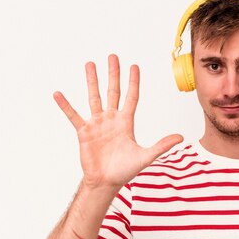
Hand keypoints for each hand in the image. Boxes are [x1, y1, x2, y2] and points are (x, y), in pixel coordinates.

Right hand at [53, 54, 182, 189]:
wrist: (106, 182)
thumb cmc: (125, 170)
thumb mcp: (145, 156)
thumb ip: (162, 145)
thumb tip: (181, 137)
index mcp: (126, 122)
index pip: (131, 97)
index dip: (133, 82)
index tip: (134, 66)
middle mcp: (111, 119)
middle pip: (113, 91)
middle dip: (113, 74)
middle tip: (113, 56)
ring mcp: (97, 124)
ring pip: (94, 97)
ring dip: (92, 81)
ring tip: (89, 64)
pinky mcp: (84, 132)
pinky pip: (73, 116)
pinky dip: (66, 106)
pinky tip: (58, 94)